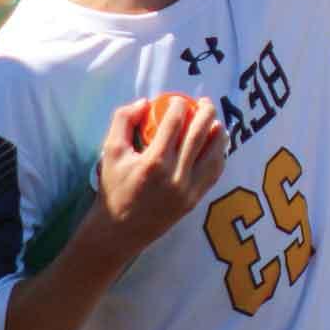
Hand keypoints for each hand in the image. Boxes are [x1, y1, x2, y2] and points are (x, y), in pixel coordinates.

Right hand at [90, 95, 225, 252]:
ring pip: (213, 156)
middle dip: (206, 113)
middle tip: (206, 102)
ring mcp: (188, 190)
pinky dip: (219, 156)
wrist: (120, 230)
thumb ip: (123, 120)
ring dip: (219, 134)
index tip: (180, 99)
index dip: (179, 107)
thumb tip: (145, 103)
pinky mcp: (194, 201)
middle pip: (198, 136)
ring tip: (217, 121)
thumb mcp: (110, 151)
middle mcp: (175, 176)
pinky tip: (218, 146)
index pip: (174, 125)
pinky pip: (214, 174)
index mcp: (154, 162)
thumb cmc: (114, 187)